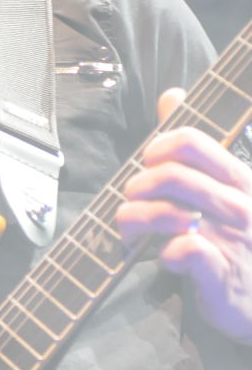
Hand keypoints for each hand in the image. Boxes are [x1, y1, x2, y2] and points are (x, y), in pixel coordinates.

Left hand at [117, 87, 251, 342]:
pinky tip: (164, 257)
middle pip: (171, 175)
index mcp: (237, 178)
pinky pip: (182, 250)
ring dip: (135, 219)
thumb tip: (172, 94)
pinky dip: (162, 252)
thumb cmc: (237, 238)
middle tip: (132, 203)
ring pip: (168, 212)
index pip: (190, 140)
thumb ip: (195, 143)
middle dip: (137, 187)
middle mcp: (238, 203)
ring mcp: (232, 239)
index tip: (148, 164)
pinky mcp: (221, 275)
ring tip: (131, 231)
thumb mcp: (223, 186)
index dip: (157, 147)